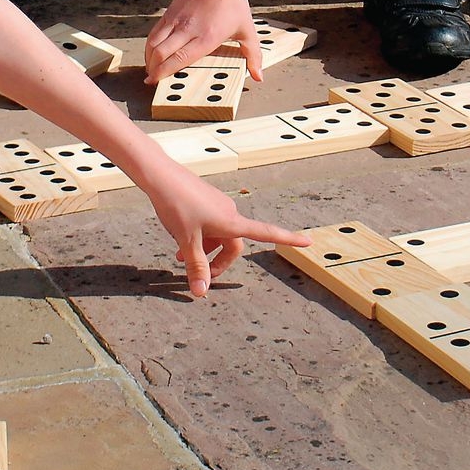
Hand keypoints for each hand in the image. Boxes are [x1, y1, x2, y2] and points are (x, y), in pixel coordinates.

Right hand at [144, 0, 263, 83]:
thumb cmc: (232, 2)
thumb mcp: (247, 29)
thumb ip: (253, 55)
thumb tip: (258, 76)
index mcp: (206, 37)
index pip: (179, 59)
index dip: (164, 72)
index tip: (156, 82)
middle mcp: (187, 30)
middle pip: (161, 53)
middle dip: (153, 70)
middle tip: (152, 81)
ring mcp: (176, 21)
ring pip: (153, 43)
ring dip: (148, 59)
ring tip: (150, 70)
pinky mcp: (169, 14)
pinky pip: (154, 33)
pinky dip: (149, 46)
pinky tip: (152, 54)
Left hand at [145, 167, 308, 296]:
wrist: (161, 176)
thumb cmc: (177, 206)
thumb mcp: (186, 241)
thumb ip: (195, 267)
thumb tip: (201, 292)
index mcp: (232, 222)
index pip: (267, 233)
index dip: (288, 239)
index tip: (308, 242)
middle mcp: (230, 213)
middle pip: (234, 244)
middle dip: (219, 261)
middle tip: (199, 274)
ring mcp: (218, 206)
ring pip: (219, 235)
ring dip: (205, 249)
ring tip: (179, 257)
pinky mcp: (207, 200)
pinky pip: (210, 224)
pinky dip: (200, 236)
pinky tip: (178, 239)